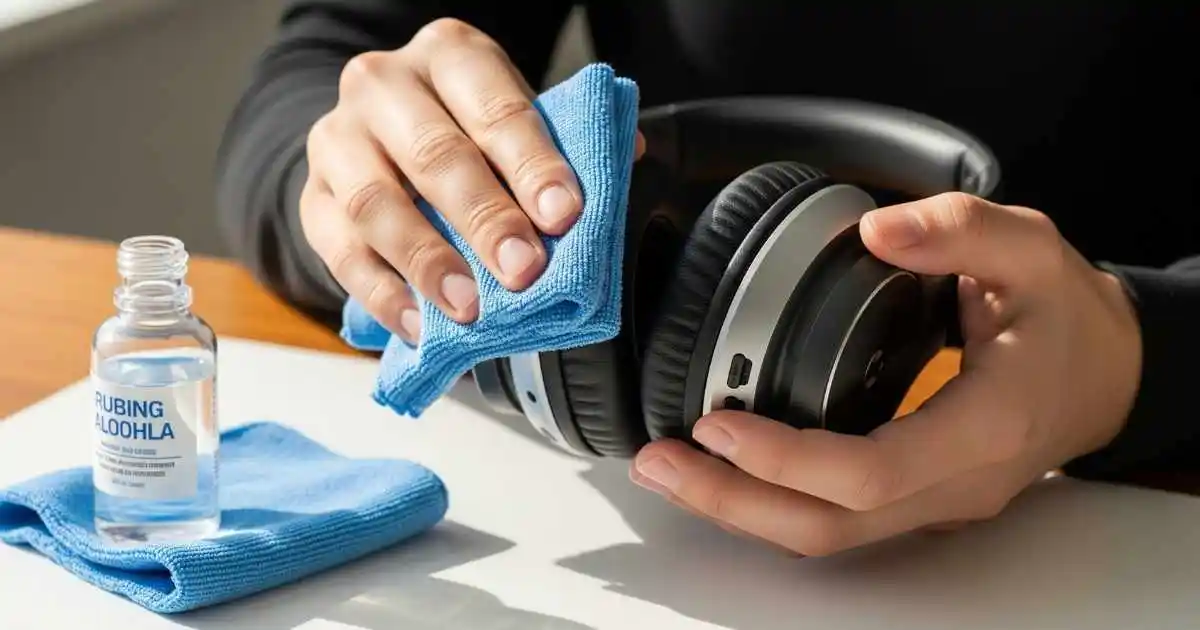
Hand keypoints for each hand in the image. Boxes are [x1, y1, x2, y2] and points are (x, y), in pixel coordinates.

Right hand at [300, 18, 644, 341]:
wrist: (379, 135)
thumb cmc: (466, 130)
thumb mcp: (516, 116)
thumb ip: (568, 139)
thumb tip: (630, 156)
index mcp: (450, 54)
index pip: (496, 107)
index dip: (533, 163)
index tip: (564, 216)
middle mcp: (384, 84)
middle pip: (434, 154)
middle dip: (485, 218)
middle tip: (524, 270)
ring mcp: (338, 140)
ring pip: (375, 203)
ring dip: (426, 262)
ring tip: (468, 308)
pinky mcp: (311, 198)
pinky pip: (337, 250)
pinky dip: (379, 293)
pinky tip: (416, 324)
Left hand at [629, 192, 1142, 555]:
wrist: (1108, 369)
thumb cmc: (1068, 315)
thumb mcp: (1030, 249)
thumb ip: (958, 230)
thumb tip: (877, 229)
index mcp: (984, 428)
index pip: (870, 473)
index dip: (785, 458)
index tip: (716, 421)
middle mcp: (956, 483)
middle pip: (830, 524)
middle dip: (735, 499)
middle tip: (659, 459)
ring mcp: (935, 501)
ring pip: (828, 533)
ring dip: (742, 507)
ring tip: (671, 468)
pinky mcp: (916, 497)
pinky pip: (837, 517)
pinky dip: (772, 498)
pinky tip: (726, 465)